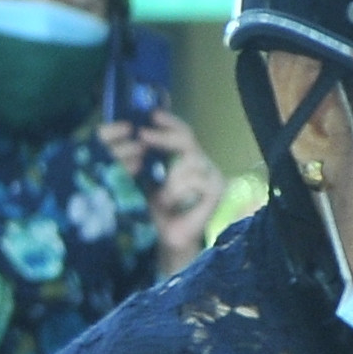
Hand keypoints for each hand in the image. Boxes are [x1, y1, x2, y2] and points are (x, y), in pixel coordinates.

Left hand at [102, 108, 222, 264]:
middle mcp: (202, 162)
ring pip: (190, 160)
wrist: (168, 238)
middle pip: (187, 139)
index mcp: (186, 157)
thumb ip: (145, 157)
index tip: (151, 115)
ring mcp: (212, 174)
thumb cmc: (155, 209)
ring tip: (161, 196)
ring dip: (170, 178)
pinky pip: (197, 180)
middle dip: (163, 137)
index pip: (182, 131)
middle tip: (143, 136)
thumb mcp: (146, 178)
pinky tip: (170, 202)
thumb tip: (135, 131)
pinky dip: (178, 190)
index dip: (169, 121)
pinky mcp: (217, 190)